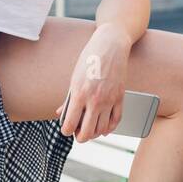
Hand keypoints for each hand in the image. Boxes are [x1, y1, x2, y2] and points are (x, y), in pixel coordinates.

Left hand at [57, 24, 132, 142]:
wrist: (111, 44)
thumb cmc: (90, 58)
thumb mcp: (74, 77)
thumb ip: (69, 98)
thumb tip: (61, 113)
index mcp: (79, 94)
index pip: (70, 125)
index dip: (66, 131)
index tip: (66, 129)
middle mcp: (95, 100)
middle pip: (87, 133)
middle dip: (80, 137)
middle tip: (78, 133)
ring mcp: (109, 100)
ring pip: (102, 130)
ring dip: (95, 133)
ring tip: (90, 129)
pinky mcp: (120, 97)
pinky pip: (116, 121)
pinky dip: (110, 128)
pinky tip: (104, 127)